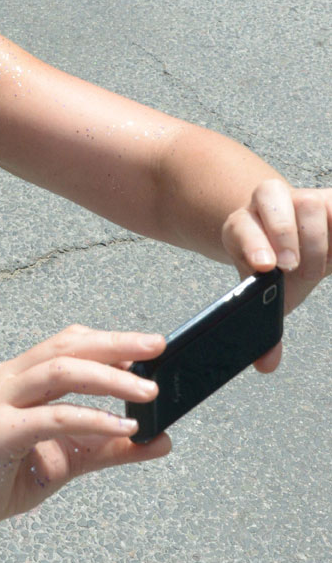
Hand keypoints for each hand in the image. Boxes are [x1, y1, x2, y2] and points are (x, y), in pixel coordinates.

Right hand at [0, 326, 170, 541]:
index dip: (109, 340)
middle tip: (157, 347)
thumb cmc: (4, 477)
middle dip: (116, 345)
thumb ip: (111, 446)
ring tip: (147, 393)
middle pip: (67, 347)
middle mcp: (6, 379)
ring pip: (60, 371)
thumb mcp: (69, 458)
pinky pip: (52, 417)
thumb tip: (161, 440)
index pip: (67, 343)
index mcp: (20, 376)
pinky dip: (90, 418)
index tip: (150, 346)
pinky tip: (119, 426)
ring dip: (110, 379)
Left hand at [221, 179, 331, 370]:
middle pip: (272, 199)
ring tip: (320, 268)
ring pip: (310, 202)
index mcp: (243, 225)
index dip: (252, 244)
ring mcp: (304, 196)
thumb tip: (266, 366)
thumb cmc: (279, 267)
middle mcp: (270, 203)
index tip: (265, 268)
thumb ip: (266, 326)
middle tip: (291, 267)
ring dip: (316, 239)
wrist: (298, 237)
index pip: (241, 227)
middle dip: (282, 233)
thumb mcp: (271, 293)